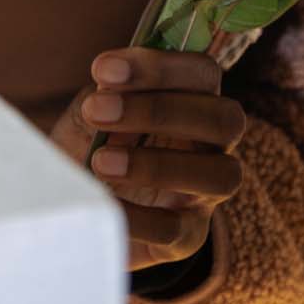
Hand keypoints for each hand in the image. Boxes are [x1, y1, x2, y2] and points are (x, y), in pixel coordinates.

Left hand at [51, 48, 244, 271]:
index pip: (204, 72)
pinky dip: (139, 216)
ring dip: (158, 165)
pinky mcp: (188, 237)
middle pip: (226, 120)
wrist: (77, 201)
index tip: (102, 68)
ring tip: (100, 161)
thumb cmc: (93, 141)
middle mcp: (214, 143)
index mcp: (196, 98)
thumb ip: (107, 94)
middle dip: (161, 111)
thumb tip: (110, 84)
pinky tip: (105, 202)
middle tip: (97, 111)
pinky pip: (178, 229)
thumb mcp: (94, 110)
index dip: (160, 67)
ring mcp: (206, 193)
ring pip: (221, 176)